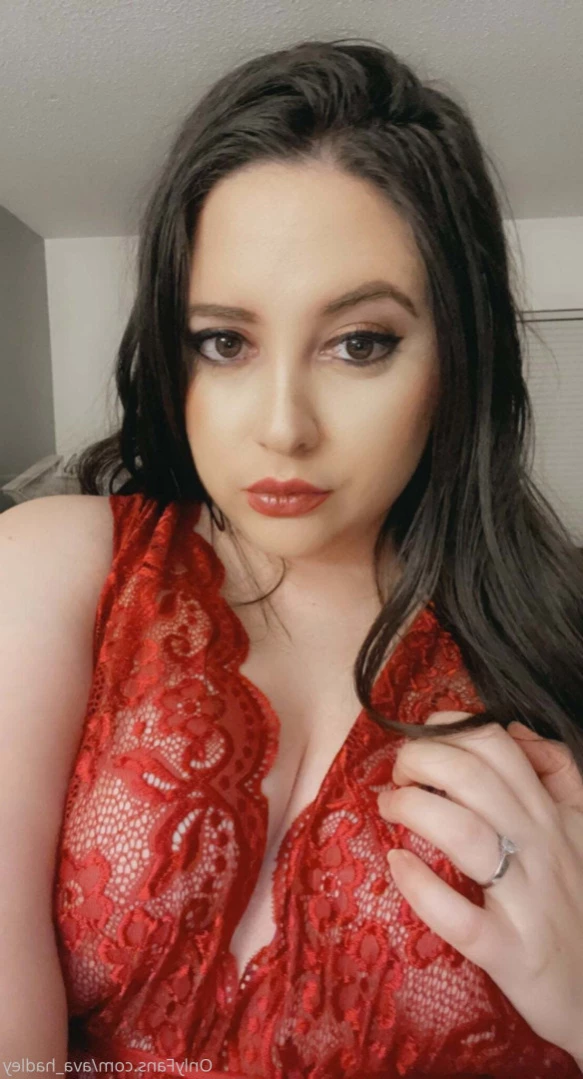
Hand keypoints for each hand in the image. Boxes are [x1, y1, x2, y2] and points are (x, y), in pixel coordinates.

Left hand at [377, 711, 582, 1061]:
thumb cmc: (577, 902)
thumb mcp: (580, 828)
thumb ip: (558, 773)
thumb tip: (516, 731)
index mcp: (550, 815)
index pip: (498, 746)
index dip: (449, 730)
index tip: (424, 739)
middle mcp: (539, 848)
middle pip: (471, 777)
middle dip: (420, 759)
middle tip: (399, 775)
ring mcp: (525, 901)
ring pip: (465, 835)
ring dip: (414, 808)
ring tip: (390, 808)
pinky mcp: (510, 953)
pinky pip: (461, 918)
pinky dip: (422, 888)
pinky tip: (398, 864)